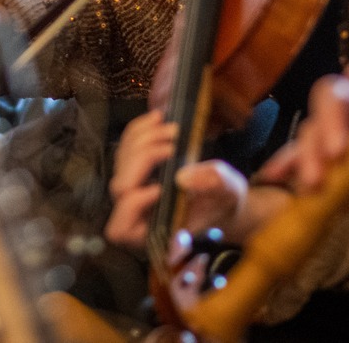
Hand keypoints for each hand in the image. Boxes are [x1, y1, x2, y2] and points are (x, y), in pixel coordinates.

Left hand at [105, 112, 247, 248]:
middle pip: (119, 186)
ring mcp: (134, 186)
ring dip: (143, 140)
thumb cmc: (225, 200)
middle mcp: (138, 212)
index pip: (122, 228)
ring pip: (121, 162)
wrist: (223, 193)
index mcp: (155, 230)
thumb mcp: (229, 192)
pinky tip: (159, 119)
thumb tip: (183, 177)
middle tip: (172, 145)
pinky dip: (139, 130)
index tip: (161, 187)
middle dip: (143, 159)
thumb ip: (211, 184)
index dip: (134, 205)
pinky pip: (126, 146)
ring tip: (173, 129)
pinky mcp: (136, 166)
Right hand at [259, 51, 348, 196]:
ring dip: (311, 152)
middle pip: (335, 95)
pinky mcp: (321, 162)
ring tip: (315, 183)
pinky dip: (287, 164)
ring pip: (312, 128)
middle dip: (332, 119)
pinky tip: (277, 175)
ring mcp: (337, 138)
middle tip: (337, 152)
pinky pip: (297, 157)